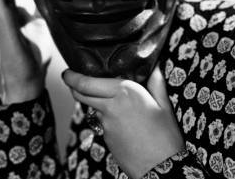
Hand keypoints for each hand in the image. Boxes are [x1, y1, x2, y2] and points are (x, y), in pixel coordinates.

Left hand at [62, 65, 184, 178]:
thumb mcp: (164, 105)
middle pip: (81, 94)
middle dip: (73, 85)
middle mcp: (111, 106)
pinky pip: (102, 122)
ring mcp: (106, 124)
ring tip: (108, 98)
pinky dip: (105, 117)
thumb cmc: (165, 135)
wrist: (160, 168)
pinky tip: (121, 119)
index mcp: (125, 91)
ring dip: (94, 101)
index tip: (68, 72)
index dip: (73, 76)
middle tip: (71, 79)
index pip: (87, 82)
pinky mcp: (106, 138)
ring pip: (92, 108)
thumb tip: (155, 66)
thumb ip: (156, 82)